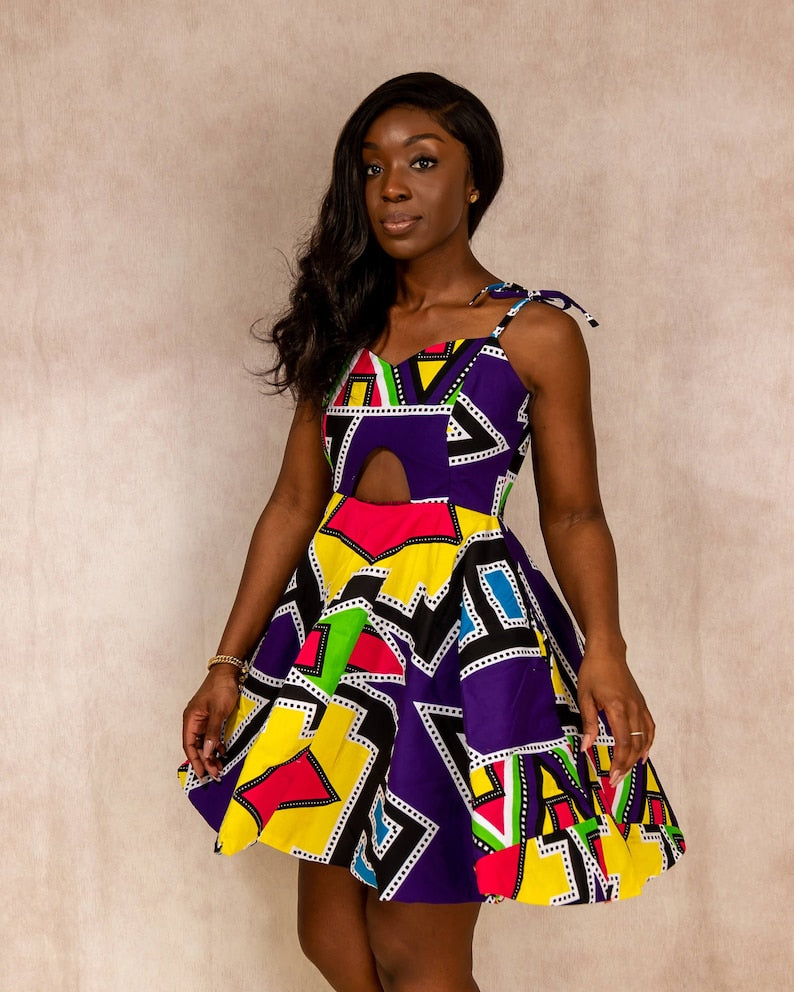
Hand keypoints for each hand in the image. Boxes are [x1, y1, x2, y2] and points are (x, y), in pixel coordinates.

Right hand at [182, 666, 240, 781]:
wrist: (228, 671)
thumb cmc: (221, 688)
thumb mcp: (218, 711)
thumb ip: (212, 732)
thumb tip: (206, 752)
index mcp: (190, 719)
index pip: (189, 745)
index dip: (195, 760)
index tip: (202, 774)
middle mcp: (194, 721)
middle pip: (197, 746)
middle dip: (205, 760)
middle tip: (215, 774)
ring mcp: (203, 719)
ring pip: (205, 742)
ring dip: (211, 754)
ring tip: (219, 767)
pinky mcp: (212, 717)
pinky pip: (212, 735)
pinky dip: (217, 745)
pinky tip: (223, 752)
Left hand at [577, 649, 654, 786]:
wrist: (608, 653)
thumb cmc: (593, 673)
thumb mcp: (584, 697)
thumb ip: (588, 723)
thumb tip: (586, 747)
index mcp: (618, 709)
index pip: (622, 743)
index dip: (618, 763)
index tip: (611, 777)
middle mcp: (633, 710)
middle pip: (635, 745)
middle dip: (626, 765)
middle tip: (616, 780)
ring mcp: (640, 707)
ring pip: (644, 739)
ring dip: (637, 757)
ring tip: (627, 771)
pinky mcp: (642, 704)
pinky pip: (649, 727)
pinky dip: (648, 743)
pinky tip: (643, 754)